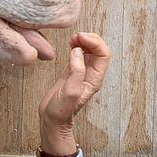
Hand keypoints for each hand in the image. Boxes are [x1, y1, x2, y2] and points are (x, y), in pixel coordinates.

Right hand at [38, 32, 110, 155]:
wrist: (52, 120)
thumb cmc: (61, 111)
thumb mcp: (69, 92)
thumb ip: (76, 72)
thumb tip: (77, 51)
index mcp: (95, 79)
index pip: (104, 55)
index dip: (95, 43)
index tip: (81, 38)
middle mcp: (91, 75)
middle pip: (99, 50)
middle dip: (90, 39)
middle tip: (76, 36)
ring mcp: (82, 72)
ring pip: (90, 50)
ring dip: (84, 41)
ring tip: (73, 39)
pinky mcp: (72, 72)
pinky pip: (80, 54)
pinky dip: (77, 46)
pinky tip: (70, 44)